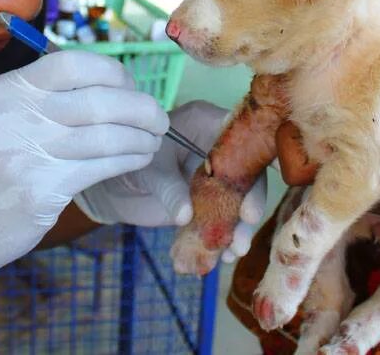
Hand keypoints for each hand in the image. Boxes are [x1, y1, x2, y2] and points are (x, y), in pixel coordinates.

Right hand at [0, 51, 168, 292]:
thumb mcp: (6, 116)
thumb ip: (49, 96)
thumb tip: (116, 83)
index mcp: (7, 89)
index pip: (73, 64)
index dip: (114, 72)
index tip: (132, 87)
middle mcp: (13, 115)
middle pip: (98, 100)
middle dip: (141, 108)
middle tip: (159, 119)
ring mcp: (25, 152)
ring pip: (105, 135)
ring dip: (140, 138)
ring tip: (152, 141)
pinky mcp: (39, 189)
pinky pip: (101, 166)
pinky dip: (129, 160)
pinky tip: (138, 160)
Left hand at [74, 100, 267, 262]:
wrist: (112, 187)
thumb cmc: (129, 160)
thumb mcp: (148, 170)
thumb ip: (168, 189)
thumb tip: (186, 215)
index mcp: (206, 123)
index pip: (241, 136)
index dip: (255, 160)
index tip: (267, 177)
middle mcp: (217, 148)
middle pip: (247, 172)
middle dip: (251, 199)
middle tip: (248, 221)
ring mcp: (215, 178)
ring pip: (239, 201)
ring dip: (239, 228)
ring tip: (234, 251)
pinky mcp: (209, 203)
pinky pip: (222, 220)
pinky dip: (222, 239)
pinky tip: (222, 257)